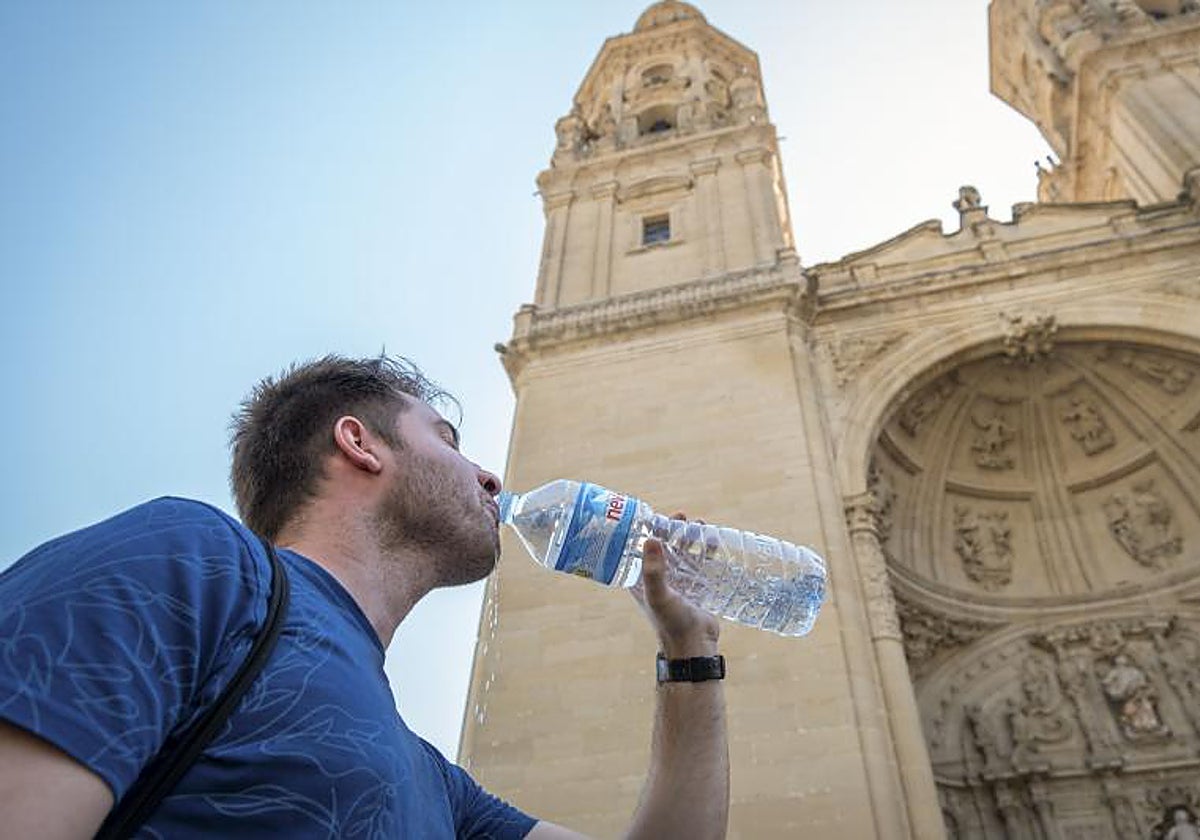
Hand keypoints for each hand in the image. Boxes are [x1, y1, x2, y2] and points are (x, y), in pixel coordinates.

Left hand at [631, 513, 719, 658]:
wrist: (694, 646)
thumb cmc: (671, 623)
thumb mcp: (659, 595)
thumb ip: (654, 569)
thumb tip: (651, 538)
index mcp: (642, 581)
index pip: (642, 550)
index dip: (650, 532)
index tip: (658, 516)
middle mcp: (658, 580)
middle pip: (665, 548)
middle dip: (674, 531)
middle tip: (682, 516)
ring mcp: (678, 583)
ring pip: (684, 553)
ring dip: (691, 538)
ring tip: (700, 525)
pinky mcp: (696, 588)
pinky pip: (700, 564)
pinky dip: (705, 551)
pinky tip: (713, 540)